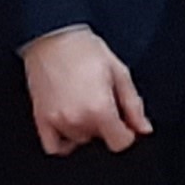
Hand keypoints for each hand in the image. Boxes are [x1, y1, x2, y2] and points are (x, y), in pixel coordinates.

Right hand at [22, 27, 150, 156]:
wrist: (53, 37)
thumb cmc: (85, 50)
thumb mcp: (119, 73)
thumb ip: (133, 105)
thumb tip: (143, 128)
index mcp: (99, 109)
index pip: (120, 142)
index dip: (127, 132)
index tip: (125, 121)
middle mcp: (77, 119)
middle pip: (100, 139)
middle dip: (106, 125)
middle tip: (102, 100)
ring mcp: (57, 121)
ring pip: (79, 140)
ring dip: (86, 129)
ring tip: (84, 103)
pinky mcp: (41, 118)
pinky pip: (54, 147)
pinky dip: (64, 141)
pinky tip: (70, 124)